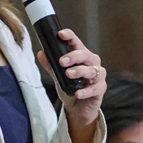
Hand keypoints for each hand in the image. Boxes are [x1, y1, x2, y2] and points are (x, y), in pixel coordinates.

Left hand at [36, 28, 104, 142]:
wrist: (78, 108)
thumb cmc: (70, 88)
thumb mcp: (58, 76)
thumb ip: (51, 65)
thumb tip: (41, 53)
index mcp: (82, 56)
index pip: (76, 42)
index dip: (70, 36)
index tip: (60, 34)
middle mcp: (92, 63)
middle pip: (85, 55)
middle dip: (73, 56)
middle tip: (62, 61)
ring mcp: (98, 76)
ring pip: (92, 70)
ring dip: (79, 71)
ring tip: (68, 74)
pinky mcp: (100, 89)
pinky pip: (95, 89)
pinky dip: (85, 91)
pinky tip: (77, 93)